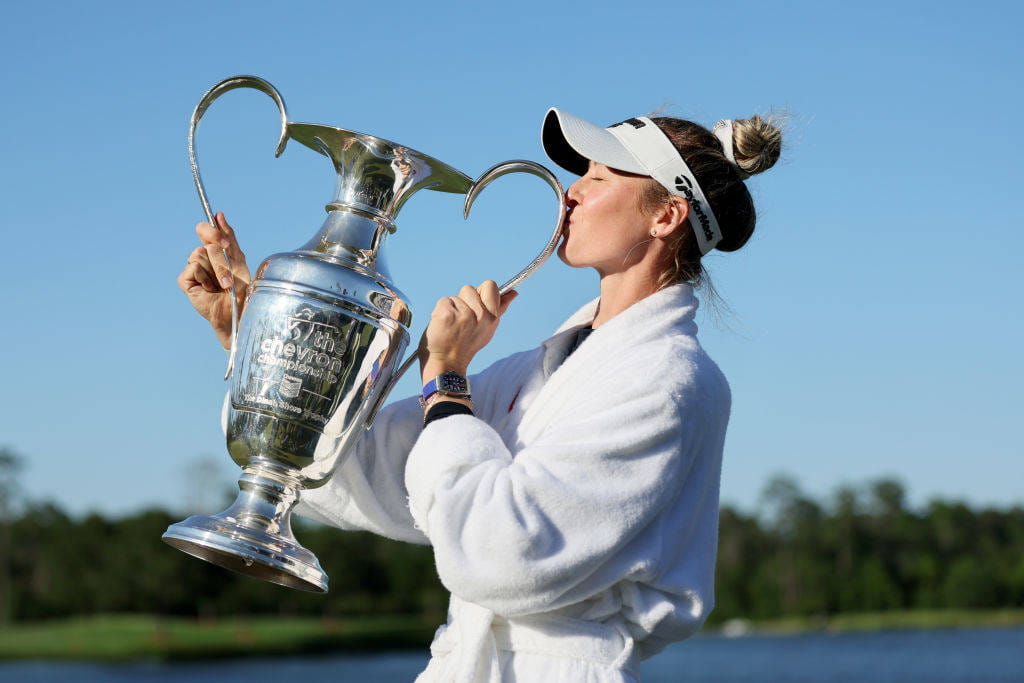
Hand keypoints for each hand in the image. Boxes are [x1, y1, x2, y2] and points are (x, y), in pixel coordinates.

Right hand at [177, 212, 250, 349]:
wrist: (238, 311)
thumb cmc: (240, 289)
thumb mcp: (238, 260)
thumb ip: (229, 237)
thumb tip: (218, 215)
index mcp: (213, 250)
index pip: (205, 229)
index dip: (212, 231)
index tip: (224, 241)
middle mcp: (201, 257)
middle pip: (206, 243)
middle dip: (222, 260)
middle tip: (230, 277)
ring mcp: (192, 269)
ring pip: (200, 254)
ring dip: (217, 272)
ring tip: (223, 286)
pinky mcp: (185, 281)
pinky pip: (193, 267)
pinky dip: (205, 279)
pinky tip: (210, 290)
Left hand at [420, 281, 516, 383]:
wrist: (447, 363)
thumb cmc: (466, 344)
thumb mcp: (488, 328)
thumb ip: (500, 308)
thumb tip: (513, 293)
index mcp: (492, 317)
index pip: (490, 285)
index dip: (480, 291)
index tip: (474, 304)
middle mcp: (480, 315)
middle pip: (468, 289)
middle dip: (462, 300)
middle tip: (461, 320)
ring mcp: (463, 315)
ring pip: (454, 296)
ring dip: (450, 308)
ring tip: (451, 325)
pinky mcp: (446, 315)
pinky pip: (442, 302)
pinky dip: (439, 312)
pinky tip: (442, 326)